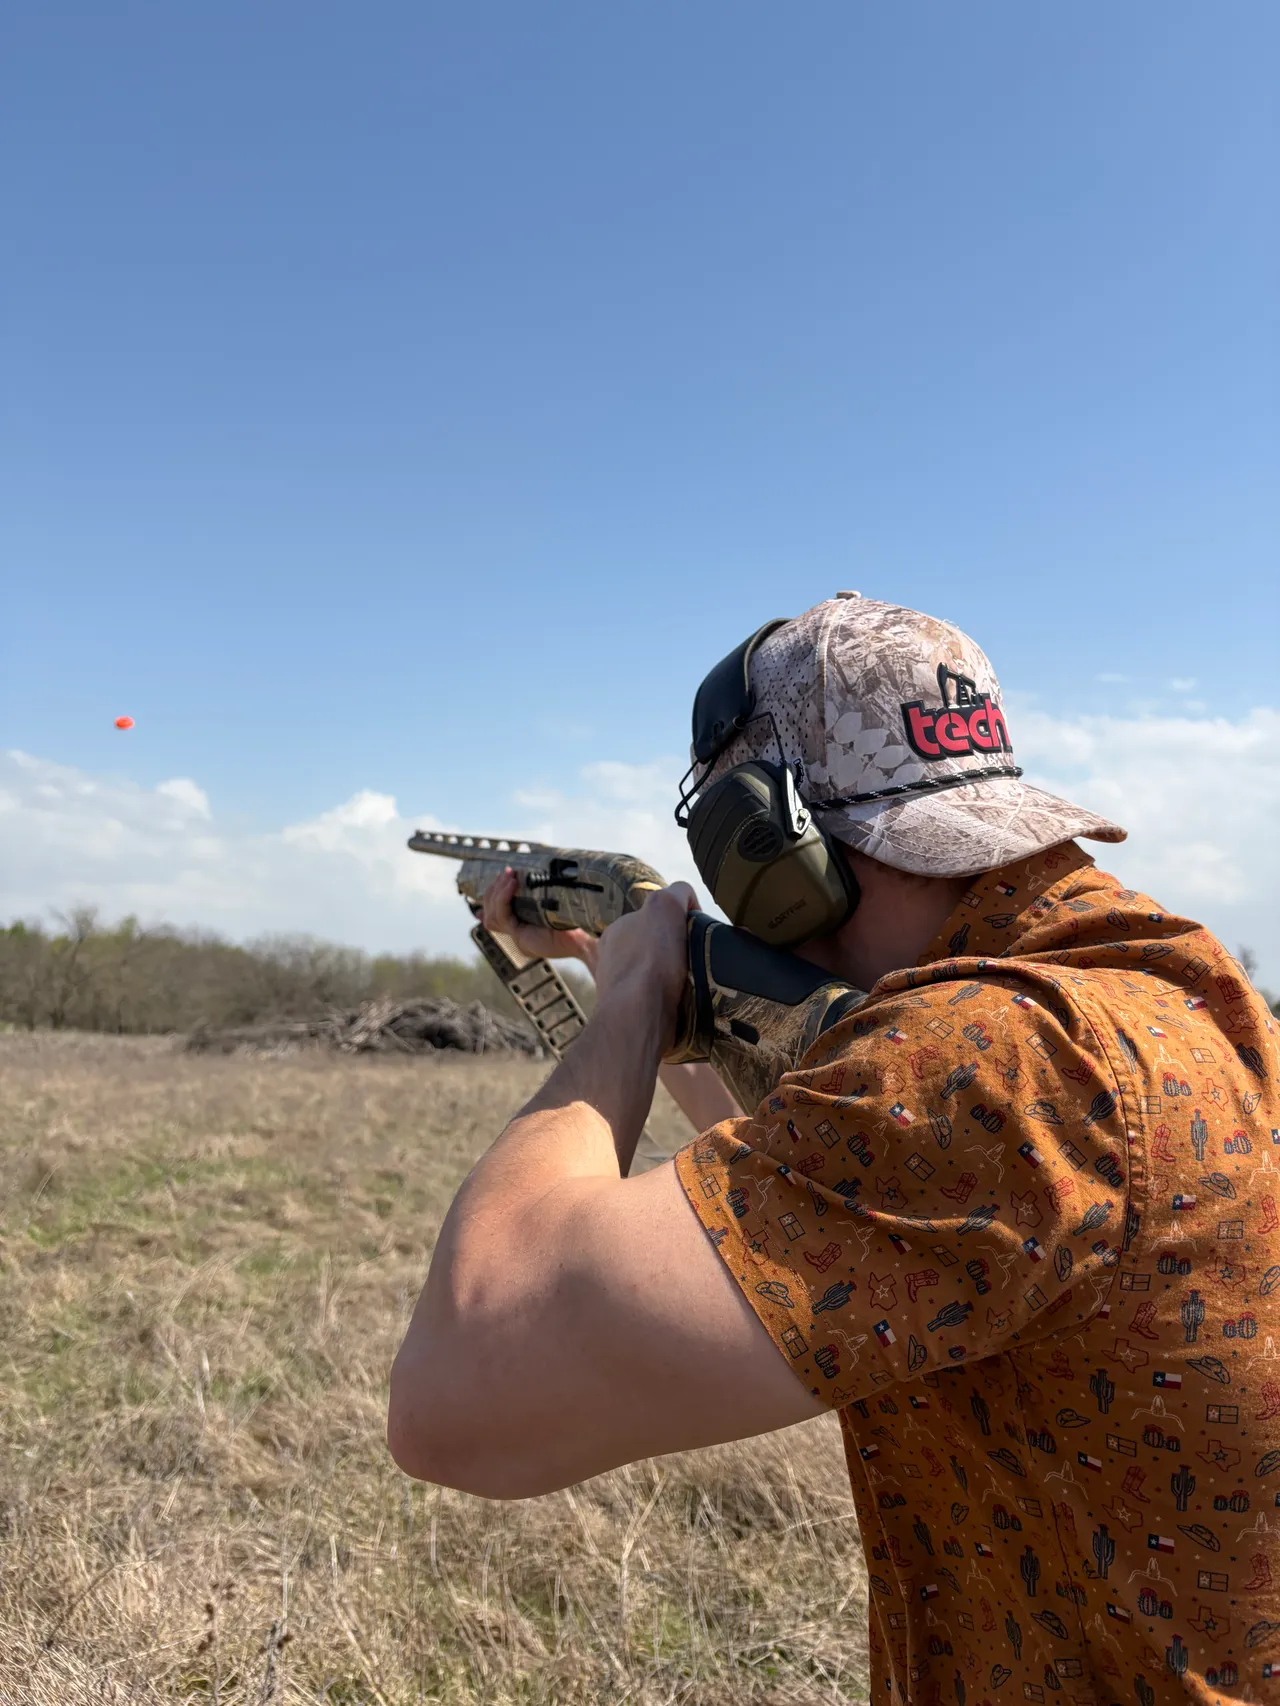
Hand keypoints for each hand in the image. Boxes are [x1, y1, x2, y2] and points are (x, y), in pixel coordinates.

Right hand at [481, 868, 597, 969]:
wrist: (587, 938)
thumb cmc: (576, 920)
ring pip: (492, 915)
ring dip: (497, 892)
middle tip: (506, 872)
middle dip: (494, 891)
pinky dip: (503, 898)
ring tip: (509, 875)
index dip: (492, 899)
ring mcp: (519, 937)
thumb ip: (541, 895)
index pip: (497, 916)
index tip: (500, 878)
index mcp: (526, 930)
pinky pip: (503, 915)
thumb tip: (530, 877)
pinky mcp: (520, 937)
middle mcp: (520, 935)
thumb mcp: (554, 904)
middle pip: (490, 914)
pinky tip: (512, 883)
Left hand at [594, 882, 697, 1050]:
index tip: (693, 934)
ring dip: (668, 975)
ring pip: (652, 973)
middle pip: (652, 944)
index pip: (652, 917)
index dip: (676, 920)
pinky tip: (680, 1002)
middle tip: (694, 959)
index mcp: (617, 930)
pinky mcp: (629, 1015)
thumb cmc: (651, 958)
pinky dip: (665, 999)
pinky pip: (653, 1001)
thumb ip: (675, 894)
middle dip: (671, 949)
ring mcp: (618, 988)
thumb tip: (686, 901)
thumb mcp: (665, 907)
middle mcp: (612, 955)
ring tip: (690, 983)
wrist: (638, 1015)